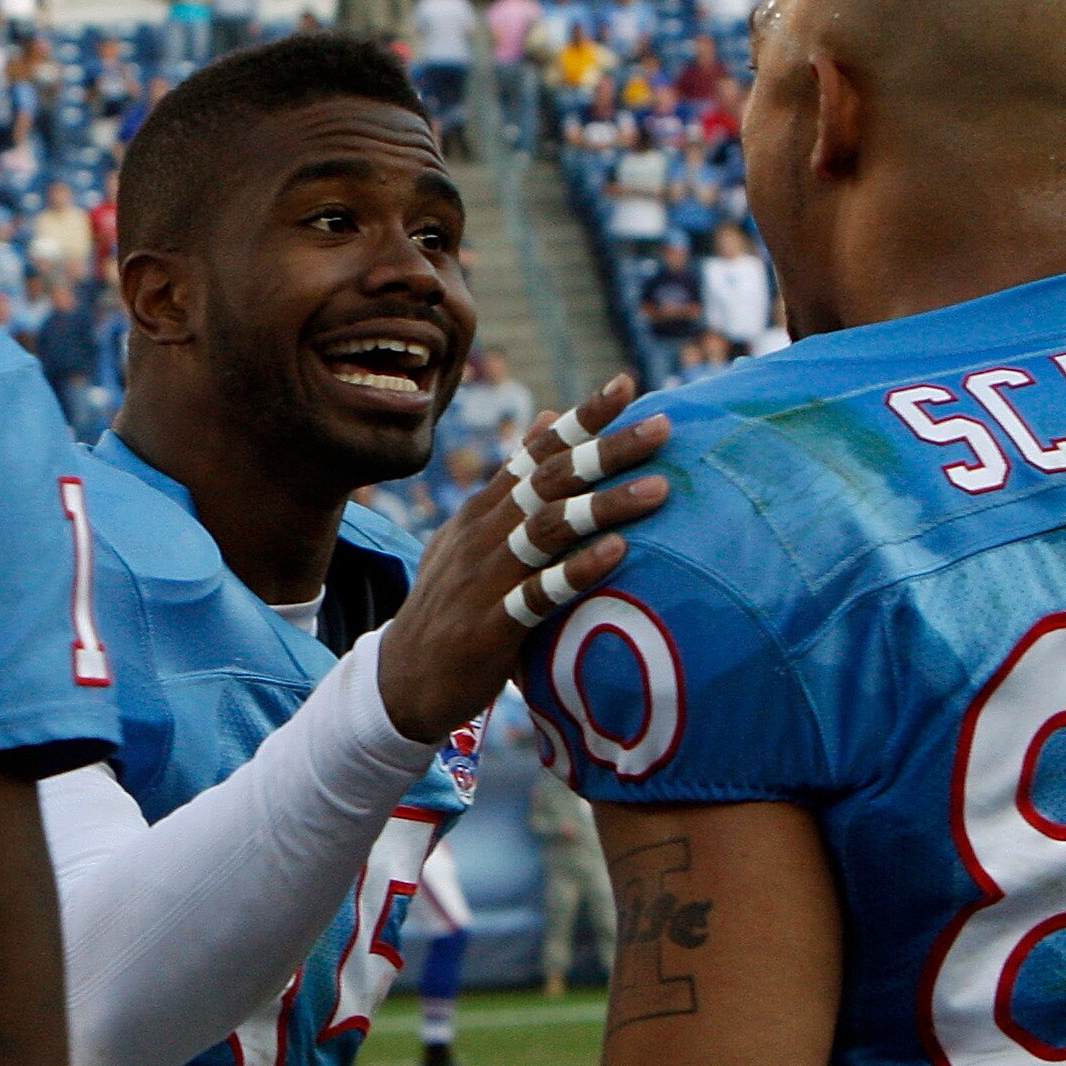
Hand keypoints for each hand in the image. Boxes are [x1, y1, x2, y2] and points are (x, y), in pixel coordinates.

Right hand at [376, 375, 670, 742]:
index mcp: (483, 511)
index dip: (580, 417)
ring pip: (547, 528)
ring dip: (603, 505)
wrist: (404, 680)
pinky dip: (577, 571)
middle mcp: (483, 535)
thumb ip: (512, 481)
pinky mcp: (491, 626)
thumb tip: (548, 416)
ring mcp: (485, 578)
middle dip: (606, 450)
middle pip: (549, 480)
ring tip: (658, 489)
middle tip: (662, 426)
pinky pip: (538, 594)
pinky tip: (617, 554)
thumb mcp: (473, 534)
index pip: (536, 451)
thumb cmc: (454, 604)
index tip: (627, 384)